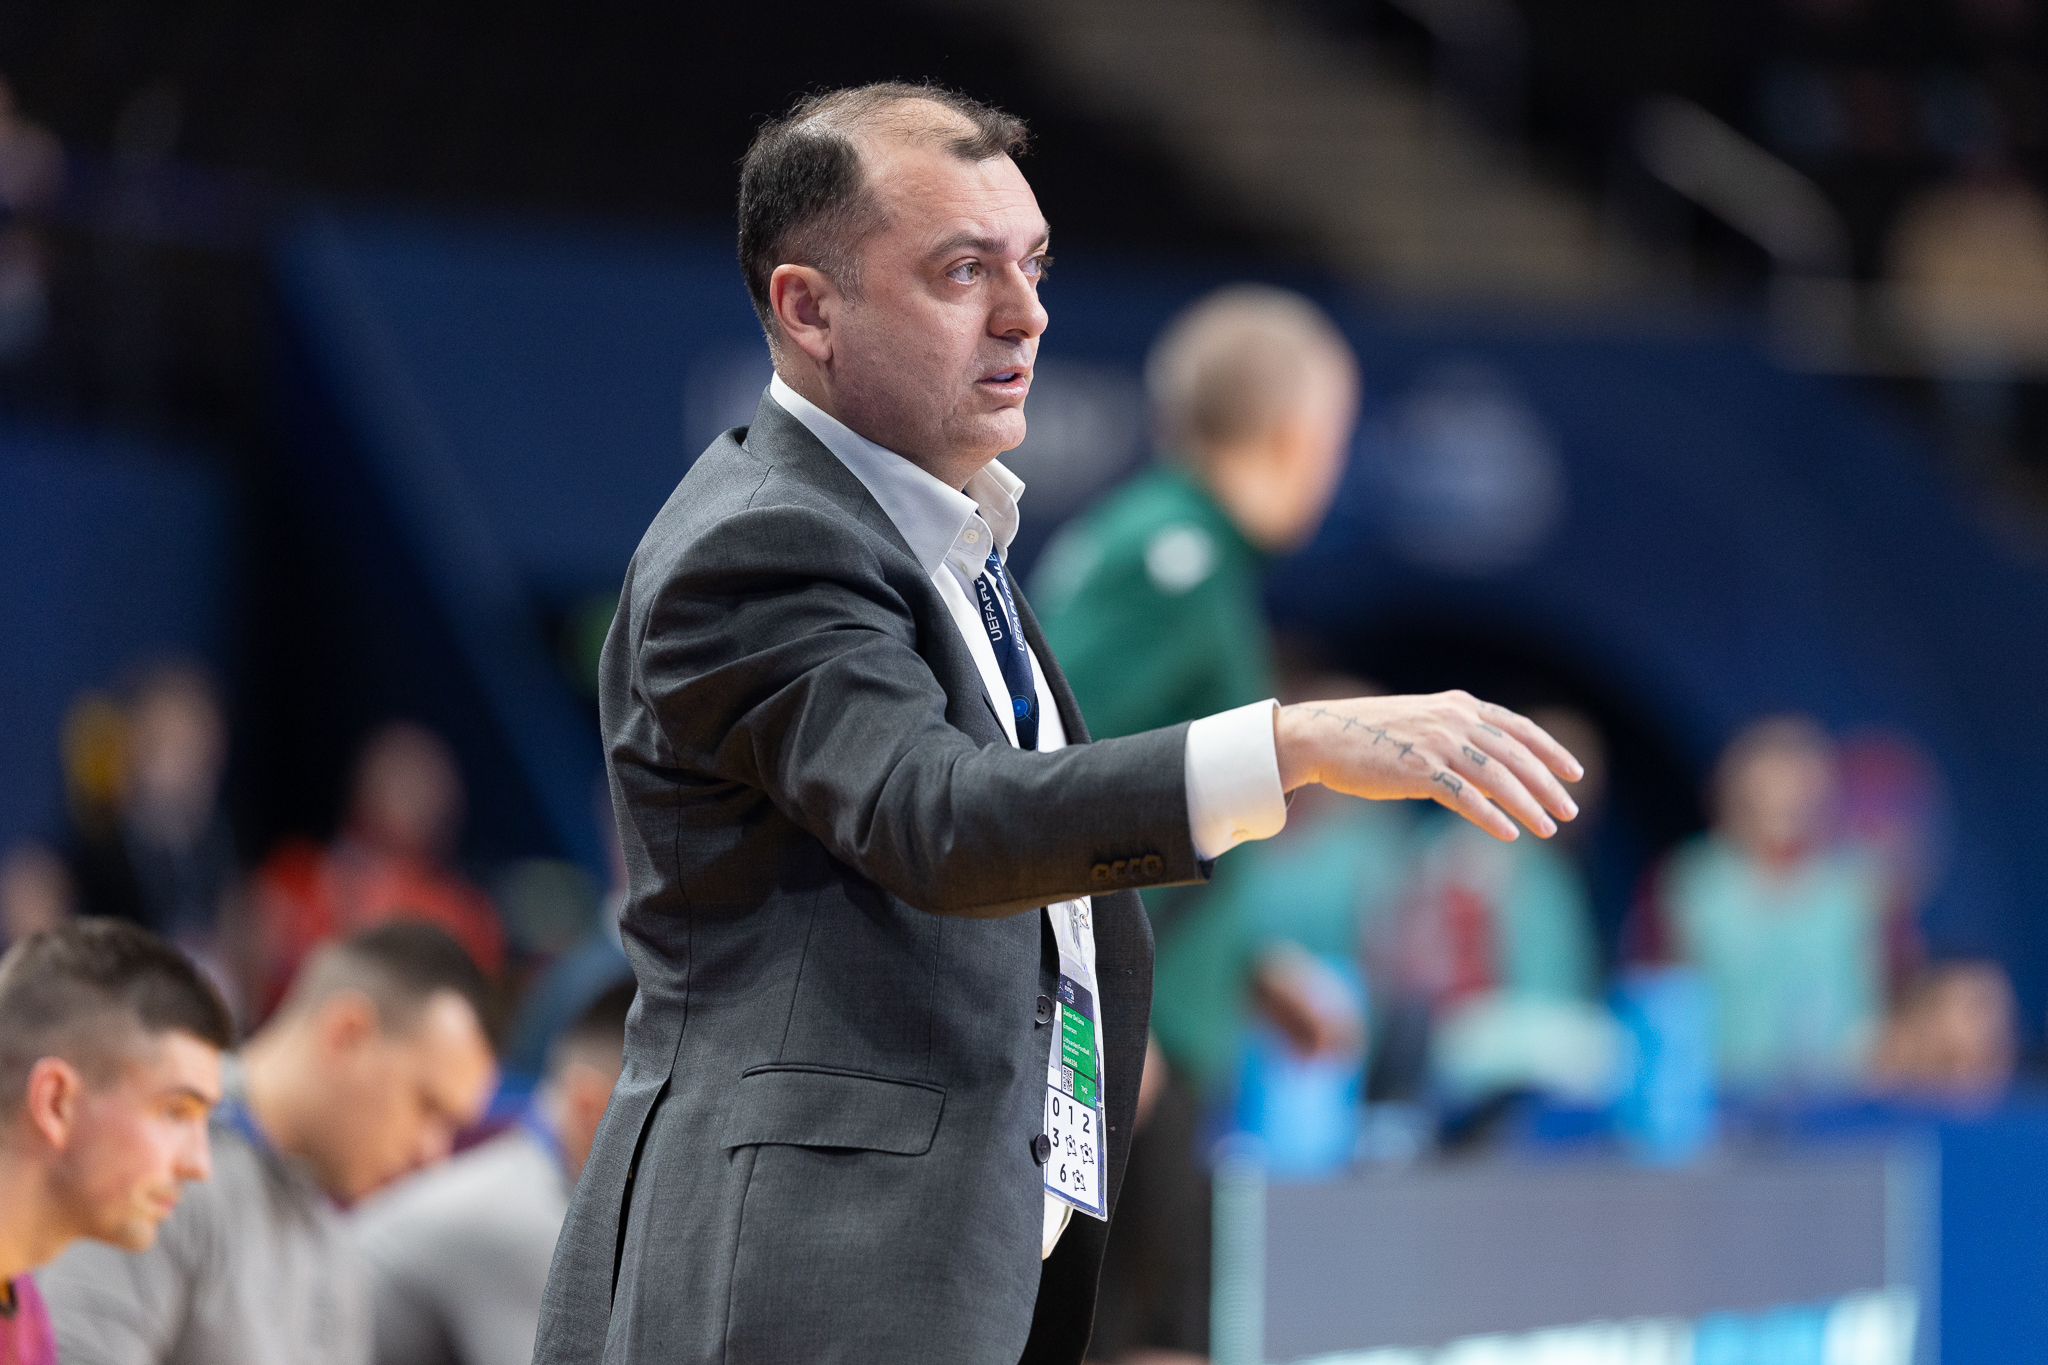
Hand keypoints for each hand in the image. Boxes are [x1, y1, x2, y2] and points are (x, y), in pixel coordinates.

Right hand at [1273, 690, 1583, 840]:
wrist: (1323, 735)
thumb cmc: (1369, 734)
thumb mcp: (1421, 721)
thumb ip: (1455, 733)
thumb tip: (1487, 763)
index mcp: (1459, 706)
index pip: (1519, 728)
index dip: (1550, 751)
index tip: (1574, 773)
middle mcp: (1455, 719)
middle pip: (1517, 755)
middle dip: (1548, 785)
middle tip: (1570, 810)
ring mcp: (1438, 743)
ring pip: (1499, 778)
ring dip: (1528, 806)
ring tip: (1547, 829)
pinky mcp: (1420, 770)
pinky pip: (1466, 797)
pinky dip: (1491, 816)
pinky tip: (1508, 833)